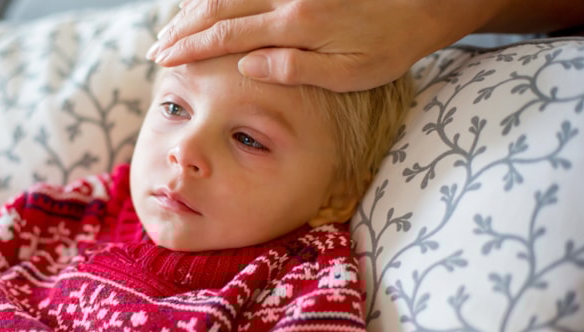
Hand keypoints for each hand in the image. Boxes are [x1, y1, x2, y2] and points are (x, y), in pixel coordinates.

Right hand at [148, 0, 583, 91]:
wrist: (426, 2)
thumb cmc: (390, 45)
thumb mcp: (348, 73)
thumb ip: (294, 68)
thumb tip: (247, 66)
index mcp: (295, 26)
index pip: (228, 37)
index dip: (192, 48)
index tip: (164, 59)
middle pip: (220, 9)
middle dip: (184, 28)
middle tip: (157, 47)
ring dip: (196, 9)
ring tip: (172, 28)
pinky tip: (210, 5)